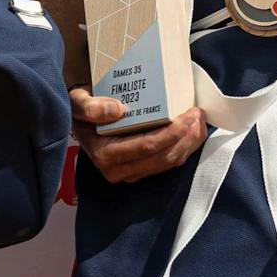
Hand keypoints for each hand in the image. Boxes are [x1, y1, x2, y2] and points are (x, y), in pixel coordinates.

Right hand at [72, 91, 205, 180]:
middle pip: (163, 158)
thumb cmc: (81, 108)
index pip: (146, 147)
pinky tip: (192, 132)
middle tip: (198, 114)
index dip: (172, 133)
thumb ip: (90, 106)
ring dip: (189, 144)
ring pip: (168, 163)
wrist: (79, 119)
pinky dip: (183, 148)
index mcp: (104, 155)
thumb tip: (117, 110)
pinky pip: (167, 163)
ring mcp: (129, 173)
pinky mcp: (139, 171)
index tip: (188, 114)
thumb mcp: (78, 102)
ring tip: (199, 121)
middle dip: (186, 138)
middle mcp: (117, 170)